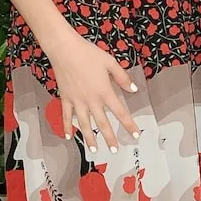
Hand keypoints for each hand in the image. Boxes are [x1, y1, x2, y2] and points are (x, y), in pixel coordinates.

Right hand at [44, 29, 141, 153]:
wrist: (65, 50)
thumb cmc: (89, 54)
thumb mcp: (110, 62)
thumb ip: (122, 77)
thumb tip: (134, 89)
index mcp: (104, 92)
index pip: (120, 112)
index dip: (128, 124)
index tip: (135, 135)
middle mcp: (91, 100)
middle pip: (102, 123)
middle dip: (109, 138)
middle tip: (114, 150)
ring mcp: (77, 101)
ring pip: (84, 124)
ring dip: (89, 138)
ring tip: (93, 150)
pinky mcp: (65, 98)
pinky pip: (66, 116)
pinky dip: (66, 127)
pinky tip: (68, 136)